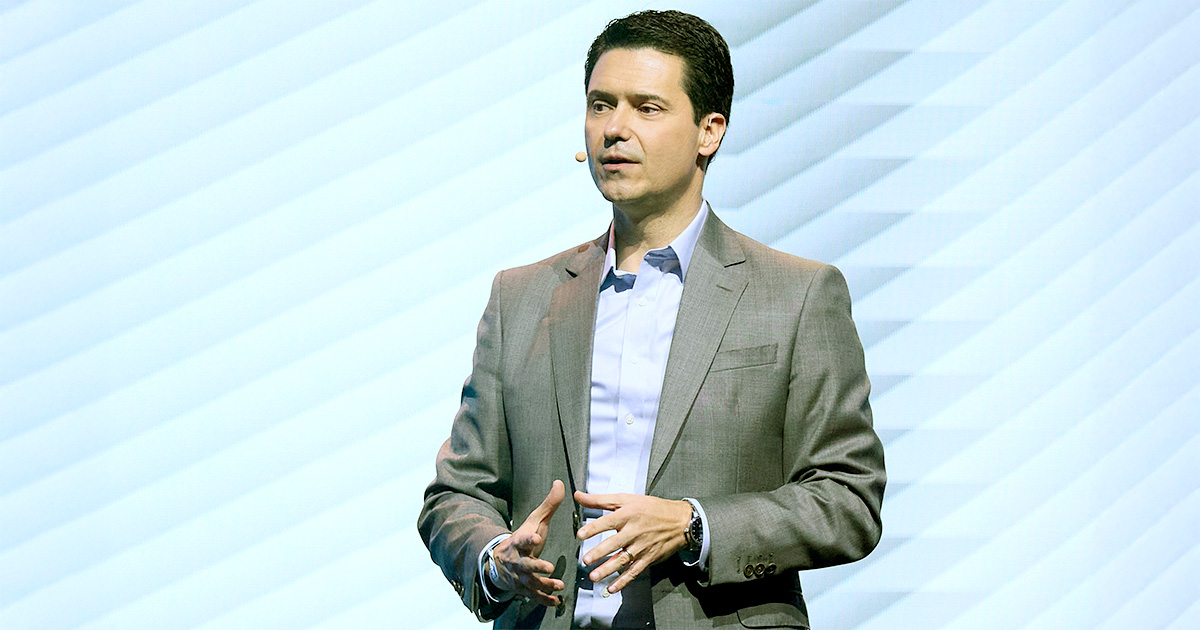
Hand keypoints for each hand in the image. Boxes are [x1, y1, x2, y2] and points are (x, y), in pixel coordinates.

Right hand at [489, 480, 566, 605]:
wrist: (499, 560)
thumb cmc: (523, 538)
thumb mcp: (534, 521)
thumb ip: (549, 505)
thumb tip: (560, 482)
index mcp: (519, 542)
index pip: (523, 539)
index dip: (529, 539)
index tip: (536, 538)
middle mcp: (517, 560)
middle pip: (525, 564)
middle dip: (536, 566)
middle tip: (548, 567)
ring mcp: (519, 576)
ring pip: (530, 582)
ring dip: (544, 585)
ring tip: (559, 585)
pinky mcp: (523, 588)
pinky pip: (533, 595)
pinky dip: (544, 599)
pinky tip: (556, 601)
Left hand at [574, 491, 691, 593]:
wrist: (680, 521)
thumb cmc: (653, 508)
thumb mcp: (627, 499)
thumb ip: (600, 500)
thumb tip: (578, 496)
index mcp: (628, 515)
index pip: (608, 521)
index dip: (593, 528)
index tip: (581, 534)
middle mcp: (634, 531)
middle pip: (614, 543)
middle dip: (599, 552)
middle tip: (586, 560)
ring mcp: (641, 547)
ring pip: (622, 559)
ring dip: (608, 569)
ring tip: (594, 576)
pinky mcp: (648, 558)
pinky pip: (634, 571)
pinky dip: (623, 581)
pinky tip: (612, 588)